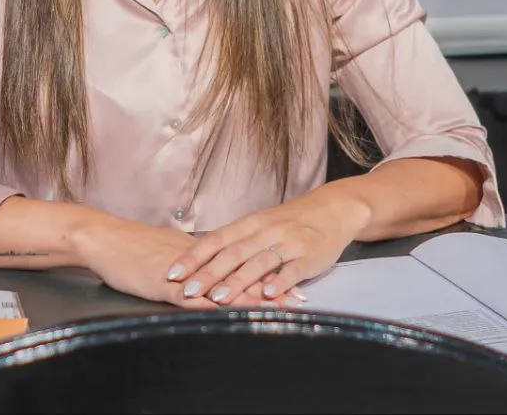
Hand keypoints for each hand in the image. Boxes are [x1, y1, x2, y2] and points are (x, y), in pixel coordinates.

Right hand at [71, 213, 282, 308]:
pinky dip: (219, 305)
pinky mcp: (167, 286)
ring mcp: (185, 273)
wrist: (104, 239)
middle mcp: (198, 259)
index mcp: (199, 250)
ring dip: (253, 297)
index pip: (240, 261)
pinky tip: (235, 313)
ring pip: (225, 285)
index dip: (266, 271)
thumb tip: (205, 270)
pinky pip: (198, 297)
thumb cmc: (131, 249)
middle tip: (300, 297)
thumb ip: (189, 261)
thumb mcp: (167, 253)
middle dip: (270, 286)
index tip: (292, 279)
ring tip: (281, 308)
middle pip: (240, 272)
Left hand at [166, 187, 366, 307]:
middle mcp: (266, 231)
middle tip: (188, 290)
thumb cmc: (290, 221)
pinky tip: (267, 294)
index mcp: (250, 223)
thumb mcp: (261, 225)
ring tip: (219, 298)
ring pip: (259, 262)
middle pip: (233, 253)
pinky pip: (292, 270)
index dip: (194, 257)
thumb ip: (237, 243)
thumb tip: (202, 263)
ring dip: (238, 281)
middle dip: (208, 273)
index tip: (173, 272)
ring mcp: (288, 243)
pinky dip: (280, 282)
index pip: (216, 239)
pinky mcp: (309, 256)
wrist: (333, 209)